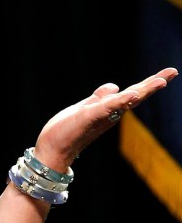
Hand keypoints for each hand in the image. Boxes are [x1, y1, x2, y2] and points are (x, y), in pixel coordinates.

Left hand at [32, 66, 178, 171]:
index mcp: (110, 109)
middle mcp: (110, 114)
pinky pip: (106, 108)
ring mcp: (101, 116)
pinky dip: (118, 101)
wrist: (52, 150)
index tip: (170, 73)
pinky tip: (130, 94)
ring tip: (160, 81)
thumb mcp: (85, 108)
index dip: (150, 83)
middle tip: (173, 72)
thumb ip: (99, 98)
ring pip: (125, 101)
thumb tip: (115, 85)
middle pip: (135, 96)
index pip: (132, 93)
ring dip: (143, 91)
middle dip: (153, 84)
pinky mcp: (88, 118)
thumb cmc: (67, 131)